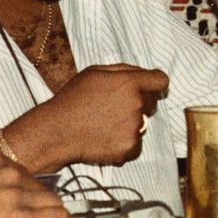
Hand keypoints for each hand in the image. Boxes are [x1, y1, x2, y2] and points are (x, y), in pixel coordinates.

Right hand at [0, 151, 73, 217]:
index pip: (21, 173)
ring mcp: (17, 196)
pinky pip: (57, 217)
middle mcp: (7, 174)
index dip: (24, 190)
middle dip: (39, 202)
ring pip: (51, 200)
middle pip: (37, 186)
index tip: (25, 200)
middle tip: (40, 215)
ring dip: (54, 211)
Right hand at [45, 63, 168, 164]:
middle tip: (114, 108)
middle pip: (152, 102)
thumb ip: (123, 70)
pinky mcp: (130, 147)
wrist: (56, 132)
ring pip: (143, 123)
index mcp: (130, 82)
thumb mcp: (94, 72)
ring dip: (130, 123)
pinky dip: (125, 142)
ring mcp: (135, 126)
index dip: (154, 83)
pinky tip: (107, 138)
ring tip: (105, 124)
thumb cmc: (72, 100)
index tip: (148, 88)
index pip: (160, 80)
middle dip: (140, 103)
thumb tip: (142, 73)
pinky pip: (137, 143)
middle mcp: (137, 103)